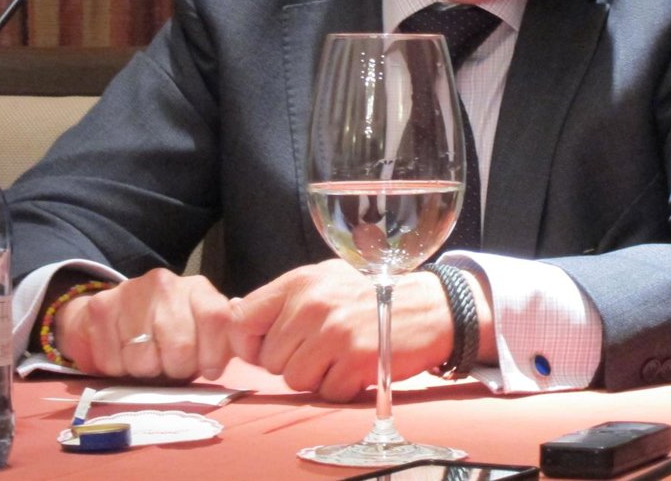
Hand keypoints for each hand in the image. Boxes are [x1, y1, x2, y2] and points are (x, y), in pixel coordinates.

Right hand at [53, 269, 232, 379]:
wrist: (114, 314)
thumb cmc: (168, 333)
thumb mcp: (202, 333)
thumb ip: (224, 340)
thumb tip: (248, 345)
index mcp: (199, 290)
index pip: (217, 320)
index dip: (214, 354)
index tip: (209, 370)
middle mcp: (167, 284)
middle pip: (180, 348)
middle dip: (176, 369)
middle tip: (171, 366)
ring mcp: (133, 292)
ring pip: (144, 360)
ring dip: (145, 371)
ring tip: (147, 360)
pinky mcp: (102, 307)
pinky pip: (113, 360)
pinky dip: (117, 369)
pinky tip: (122, 355)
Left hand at [228, 259, 452, 401]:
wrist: (430, 306)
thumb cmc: (374, 293)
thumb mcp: (326, 278)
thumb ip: (286, 297)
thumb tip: (239, 317)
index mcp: (300, 282)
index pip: (242, 319)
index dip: (248, 342)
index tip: (265, 348)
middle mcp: (312, 306)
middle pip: (269, 359)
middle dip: (291, 361)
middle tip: (321, 348)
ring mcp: (333, 334)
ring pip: (294, 380)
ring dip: (316, 377)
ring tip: (340, 356)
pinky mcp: (355, 362)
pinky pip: (326, 392)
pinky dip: (341, 387)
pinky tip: (358, 366)